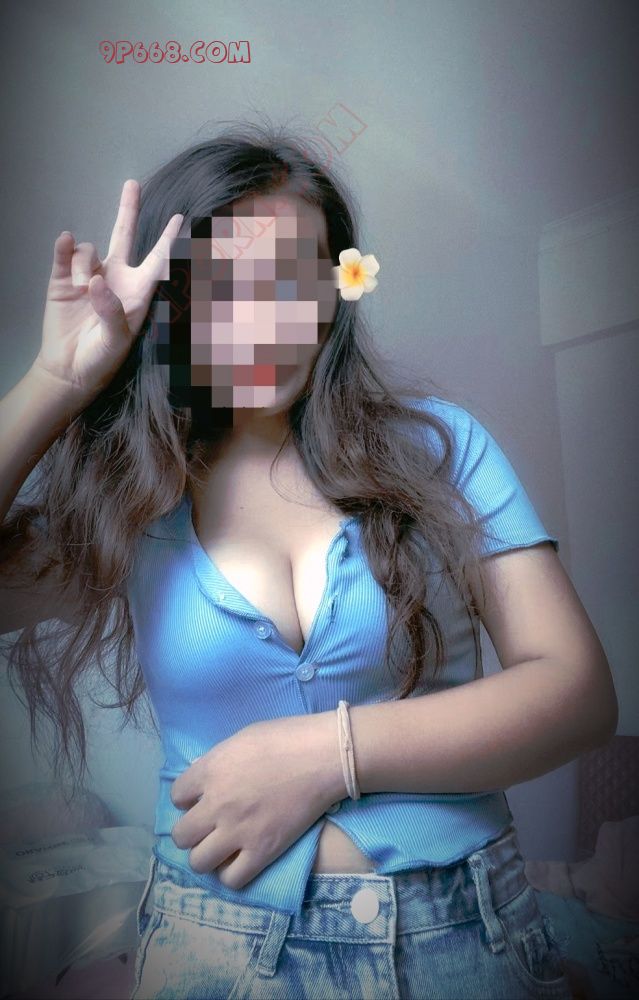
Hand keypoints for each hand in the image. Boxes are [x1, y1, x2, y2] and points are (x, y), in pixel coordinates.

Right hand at [33, 179, 182, 408]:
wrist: (69, 370)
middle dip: (128, 210)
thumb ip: (111, 311)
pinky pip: (65, 252)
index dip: (169, 240)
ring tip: (82, 290)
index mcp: (137, 292)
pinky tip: (65, 242)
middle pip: (124, 236)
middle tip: (133, 184)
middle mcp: (115, 278)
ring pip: (90, 250)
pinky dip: (65, 247)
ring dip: (86, 265)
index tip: (181, 218)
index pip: (157, 261)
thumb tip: (96, 282)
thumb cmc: (101, 358)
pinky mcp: (63, 279)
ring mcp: (89, 276)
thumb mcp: (115, 340)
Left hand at [170, 712, 345, 889]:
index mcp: (210, 771)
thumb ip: (216, 762)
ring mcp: (238, 831)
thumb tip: (203, 780)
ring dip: (206, 855)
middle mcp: (216, 805)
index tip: (202, 797)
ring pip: (198, 862)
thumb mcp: (240, 739)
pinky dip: (232, 873)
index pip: (176, 795)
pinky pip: (232, 879)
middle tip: (209, 825)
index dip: (188, 798)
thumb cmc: (285, 738)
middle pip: (181, 835)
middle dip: (191, 831)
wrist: (324, 756)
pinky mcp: (262, 851)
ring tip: (221, 847)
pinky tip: (240, 859)